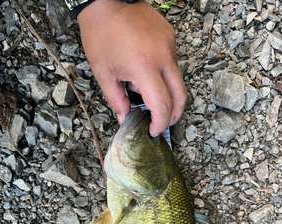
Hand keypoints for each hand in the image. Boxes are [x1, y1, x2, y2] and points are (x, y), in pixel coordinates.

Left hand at [77, 0, 186, 136]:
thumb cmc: (101, 34)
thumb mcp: (104, 73)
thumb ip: (117, 101)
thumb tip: (126, 119)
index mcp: (145, 68)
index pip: (162, 105)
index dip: (159, 123)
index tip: (153, 131)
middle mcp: (163, 57)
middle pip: (180, 96)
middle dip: (173, 115)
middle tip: (162, 123)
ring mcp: (169, 45)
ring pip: (177, 80)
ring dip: (167, 94)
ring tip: (146, 94)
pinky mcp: (170, 37)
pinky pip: (172, 63)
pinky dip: (163, 75)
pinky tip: (146, 71)